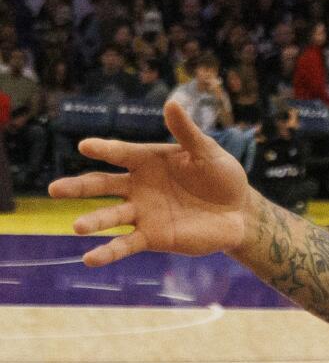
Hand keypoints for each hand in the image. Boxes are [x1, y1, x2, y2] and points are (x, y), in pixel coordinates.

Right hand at [49, 100, 254, 265]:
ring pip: (110, 216)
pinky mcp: (151, 236)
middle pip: (102, 184)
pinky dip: (108, 252)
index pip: (121, 153)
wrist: (239, 212)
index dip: (104, 149)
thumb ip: (186, 132)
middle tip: (54, 189)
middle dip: (78, 187)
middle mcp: (138, 186)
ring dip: (93, 221)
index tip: (85, 146)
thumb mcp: (207, 152)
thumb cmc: (222, 176)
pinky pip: (125, 244)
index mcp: (148, 160)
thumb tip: (171, 103)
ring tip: (77, 227)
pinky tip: (90, 259)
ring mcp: (142, 212)